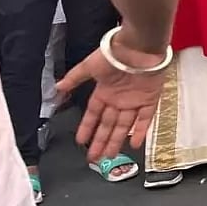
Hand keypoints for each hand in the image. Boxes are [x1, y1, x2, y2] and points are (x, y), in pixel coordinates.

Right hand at [54, 31, 167, 161]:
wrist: (139, 47)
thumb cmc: (114, 54)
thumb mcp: (90, 66)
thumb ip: (75, 78)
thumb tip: (57, 87)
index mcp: (104, 91)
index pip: (93, 114)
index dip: (87, 128)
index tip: (80, 141)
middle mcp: (119, 99)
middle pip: (108, 124)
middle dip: (100, 141)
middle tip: (94, 158)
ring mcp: (134, 100)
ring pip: (124, 125)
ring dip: (116, 140)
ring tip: (109, 156)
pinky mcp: (150, 99)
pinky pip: (145, 119)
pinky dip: (140, 131)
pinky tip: (133, 144)